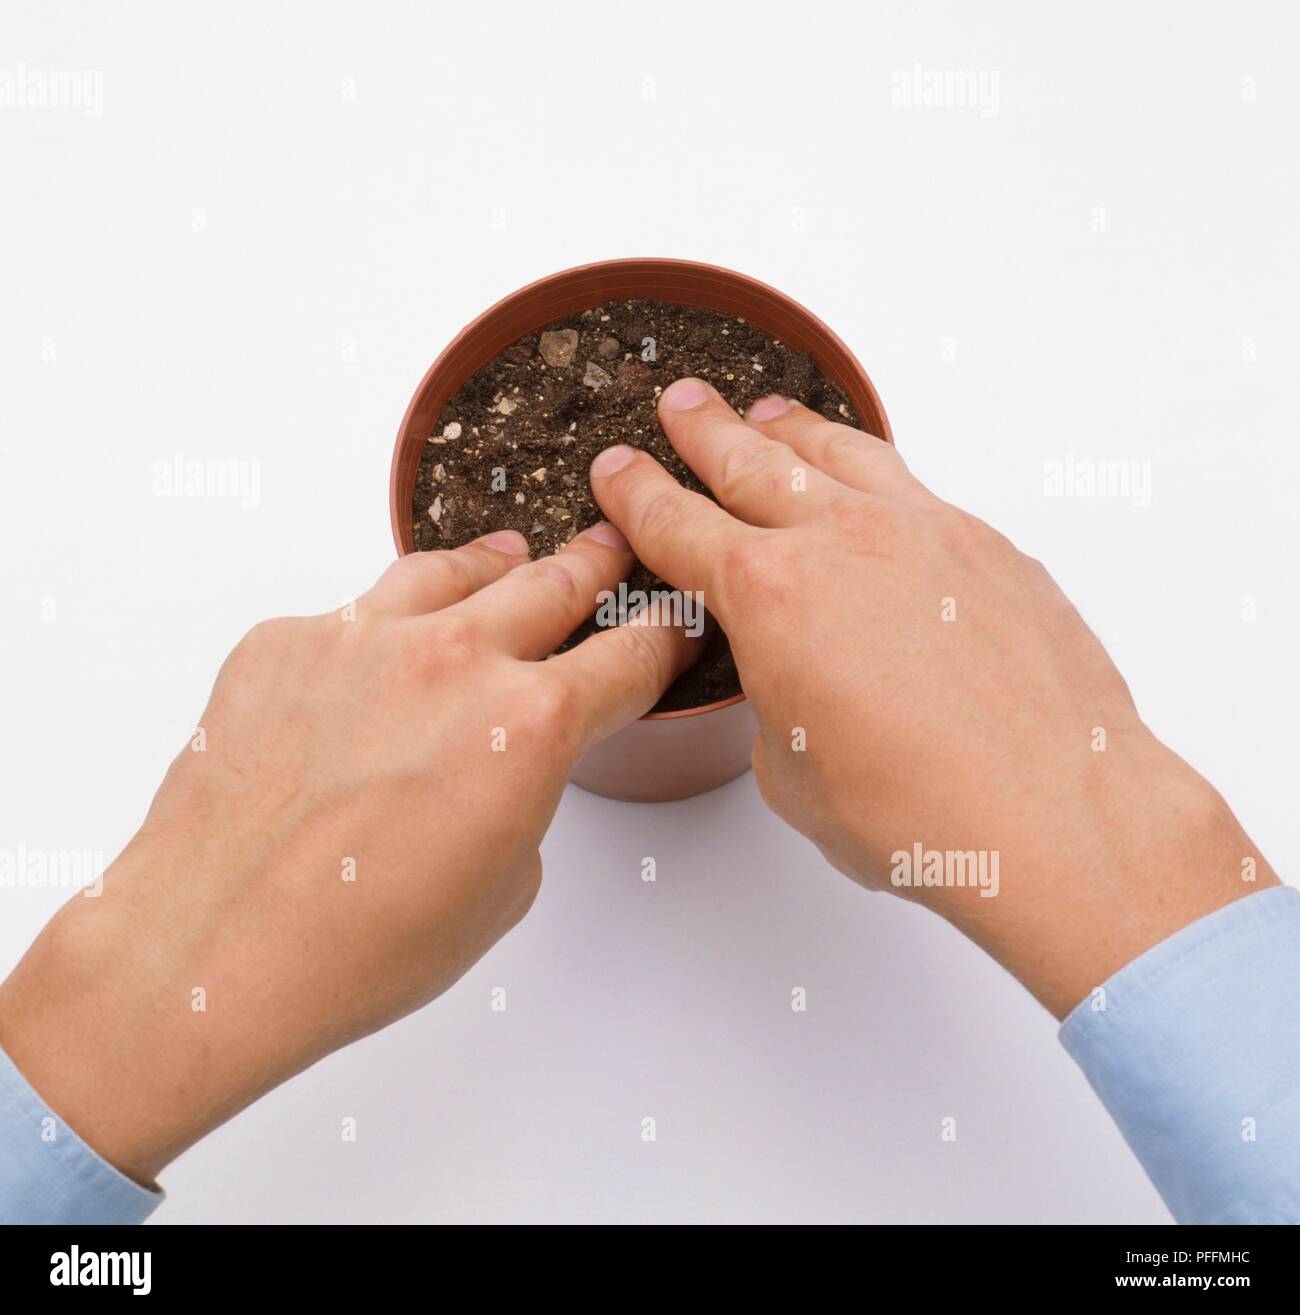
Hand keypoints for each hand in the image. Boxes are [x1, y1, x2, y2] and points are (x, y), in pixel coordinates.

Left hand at [0, 524, 695, 1183]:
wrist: (212, 946)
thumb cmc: (353, 944)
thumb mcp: (500, 889)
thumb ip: (524, 800)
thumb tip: (502, 768)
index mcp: (530, 725)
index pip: (628, 657)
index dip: (662, 638)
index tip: (668, 625)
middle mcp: (455, 662)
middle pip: (550, 584)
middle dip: (591, 566)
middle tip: (607, 548)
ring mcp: (364, 639)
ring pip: (451, 570)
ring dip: (494, 564)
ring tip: (508, 555)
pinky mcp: (285, 641)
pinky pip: (354, 612)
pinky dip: (385, 622)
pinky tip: (384, 650)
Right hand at [590, 377, 1277, 1015]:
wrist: (1052, 813)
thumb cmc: (919, 810)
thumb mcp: (794, 776)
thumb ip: (777, 709)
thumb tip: (797, 689)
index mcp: (769, 594)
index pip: (679, 525)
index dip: (639, 495)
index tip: (619, 469)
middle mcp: (843, 541)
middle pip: (751, 462)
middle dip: (706, 431)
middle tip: (681, 404)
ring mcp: (924, 531)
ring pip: (840, 456)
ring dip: (794, 431)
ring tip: (770, 412)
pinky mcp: (990, 547)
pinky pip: (915, 487)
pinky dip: (877, 473)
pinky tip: (875, 484)